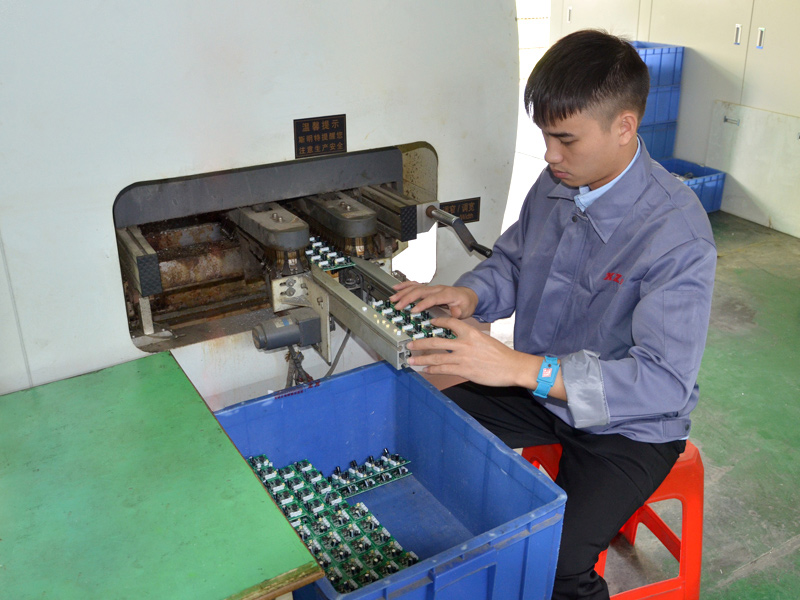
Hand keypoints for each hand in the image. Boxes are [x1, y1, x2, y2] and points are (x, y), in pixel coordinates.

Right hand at [390, 281, 477, 318]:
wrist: (467, 295)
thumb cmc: (465, 303)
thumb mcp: (466, 309)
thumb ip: (459, 312)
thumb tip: (455, 313)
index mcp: (447, 294)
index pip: (432, 298)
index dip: (422, 304)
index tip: (413, 310)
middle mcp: (438, 289)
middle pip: (420, 291)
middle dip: (407, 298)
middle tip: (398, 306)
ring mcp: (432, 288)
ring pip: (415, 287)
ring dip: (403, 292)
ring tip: (393, 298)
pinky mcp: (428, 289)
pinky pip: (415, 285)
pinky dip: (405, 286)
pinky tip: (396, 288)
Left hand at [407, 317, 539, 387]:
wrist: (513, 367)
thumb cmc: (501, 355)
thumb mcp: (485, 340)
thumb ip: (470, 339)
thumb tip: (458, 341)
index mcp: (471, 332)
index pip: (450, 322)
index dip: (438, 321)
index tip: (430, 322)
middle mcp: (464, 343)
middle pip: (436, 341)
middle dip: (420, 343)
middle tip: (410, 344)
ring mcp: (463, 358)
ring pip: (436, 357)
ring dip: (421, 359)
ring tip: (411, 359)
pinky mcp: (464, 370)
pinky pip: (444, 369)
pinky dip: (432, 370)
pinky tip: (425, 370)